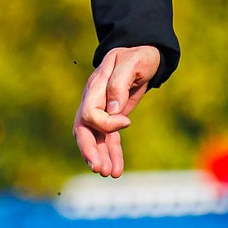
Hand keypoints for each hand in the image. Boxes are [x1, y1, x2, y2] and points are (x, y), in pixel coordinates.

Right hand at [74, 46, 161, 176]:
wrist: (144, 52)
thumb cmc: (138, 55)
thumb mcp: (132, 63)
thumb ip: (119, 85)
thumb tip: (113, 110)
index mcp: (95, 87)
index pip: (90, 113)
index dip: (106, 123)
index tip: (127, 122)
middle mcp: (93, 100)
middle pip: (83, 131)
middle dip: (90, 151)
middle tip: (99, 169)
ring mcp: (101, 110)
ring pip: (96, 139)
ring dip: (102, 157)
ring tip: (110, 174)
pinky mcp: (113, 117)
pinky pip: (109, 139)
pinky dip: (112, 154)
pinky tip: (117, 170)